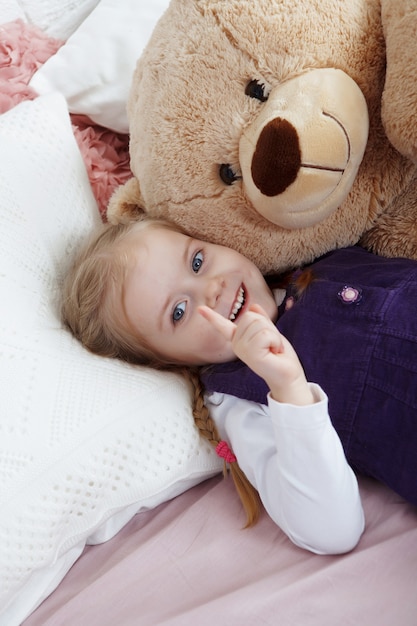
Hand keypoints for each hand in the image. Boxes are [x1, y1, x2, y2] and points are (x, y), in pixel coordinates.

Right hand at [198, 304, 314, 405]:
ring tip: (272, 348)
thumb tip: (254, 306)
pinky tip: (273, 352)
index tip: (200, 309)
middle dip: (267, 326)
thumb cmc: (279, 355)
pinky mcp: (250, 353)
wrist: (287, 375)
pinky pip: (265, 334)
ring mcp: (241, 349)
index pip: (222, 325)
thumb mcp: (270, 333)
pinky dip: (275, 341)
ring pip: (258, 324)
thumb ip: (261, 320)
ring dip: (273, 335)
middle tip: (271, 344)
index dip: (211, 317)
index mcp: (238, 338)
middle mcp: (236, 344)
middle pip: (251, 316)